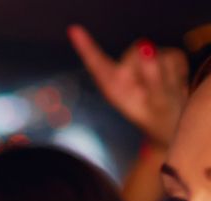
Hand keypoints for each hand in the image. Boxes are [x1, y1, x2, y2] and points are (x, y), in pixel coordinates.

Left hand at [68, 24, 188, 147]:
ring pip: (158, 55)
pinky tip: (173, 83)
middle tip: (157, 93)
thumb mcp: (156, 103)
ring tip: (165, 91)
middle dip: (151, 70)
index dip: (85, 46)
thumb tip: (147, 47)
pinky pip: (174, 56)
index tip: (73, 31)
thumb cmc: (156, 116)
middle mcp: (124, 69)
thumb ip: (152, 78)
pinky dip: (178, 71)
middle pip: (135, 54)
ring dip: (167, 74)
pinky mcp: (162, 55)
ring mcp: (142, 61)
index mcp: (112, 84)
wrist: (173, 119)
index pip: (96, 63)